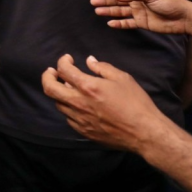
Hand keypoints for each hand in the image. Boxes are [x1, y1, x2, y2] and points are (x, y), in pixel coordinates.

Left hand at [42, 54, 166, 152]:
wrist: (144, 132)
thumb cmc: (136, 103)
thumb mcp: (123, 78)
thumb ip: (102, 68)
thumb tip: (89, 61)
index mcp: (88, 87)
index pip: (64, 70)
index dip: (62, 61)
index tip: (68, 59)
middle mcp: (78, 103)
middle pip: (49, 88)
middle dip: (47, 76)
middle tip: (52, 72)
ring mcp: (79, 119)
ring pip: (58, 104)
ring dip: (60, 93)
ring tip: (69, 87)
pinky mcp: (83, 131)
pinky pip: (69, 117)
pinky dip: (69, 108)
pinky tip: (78, 105)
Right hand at [91, 0, 191, 34]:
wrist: (184, 19)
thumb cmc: (170, 3)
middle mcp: (137, 0)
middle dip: (105, 0)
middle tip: (93, 2)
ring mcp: (138, 11)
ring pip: (120, 10)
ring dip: (109, 10)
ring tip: (97, 11)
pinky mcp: (141, 22)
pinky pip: (127, 22)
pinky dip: (118, 23)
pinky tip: (110, 23)